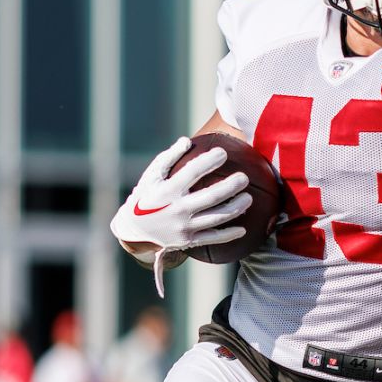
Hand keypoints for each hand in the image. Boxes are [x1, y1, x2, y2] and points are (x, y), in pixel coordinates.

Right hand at [110, 137, 252, 295]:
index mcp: (168, 191)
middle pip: (212, 196)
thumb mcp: (151, 176)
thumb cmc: (146, 197)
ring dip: (236, 208)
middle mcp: (177, 209)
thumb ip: (169, 157)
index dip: (210, 160)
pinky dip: (229, 234)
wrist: (133, 231)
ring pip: (217, 218)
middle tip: (244, 178)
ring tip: (248, 198)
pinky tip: (243, 229)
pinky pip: (213, 239)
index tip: (223, 153)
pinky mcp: (188, 241)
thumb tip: (187, 140)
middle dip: (232, 186)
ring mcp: (184, 227)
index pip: (193, 172)